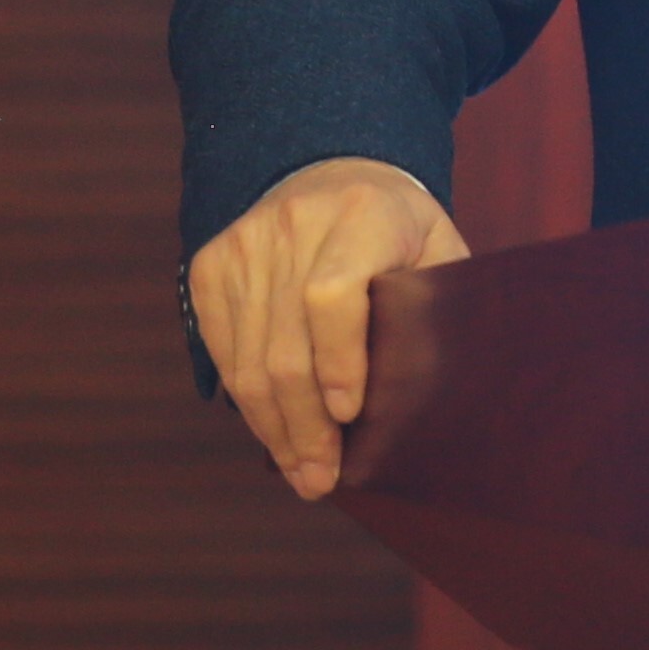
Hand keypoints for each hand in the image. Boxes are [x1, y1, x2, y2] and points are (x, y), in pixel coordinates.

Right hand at [189, 155, 471, 500]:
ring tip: (300, 472)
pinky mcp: (211, 265)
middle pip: (286, 343)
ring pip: (248, 358)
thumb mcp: (438, 252)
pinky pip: (221, 349)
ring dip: (273, 427)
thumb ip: (434, 309)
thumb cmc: (401, 232)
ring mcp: (244, 243)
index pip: (333, 295)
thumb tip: (421, 400)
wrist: (333, 170)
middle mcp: (294, 223)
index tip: (350, 414)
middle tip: (321, 479)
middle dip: (304, 425)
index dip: (339, 360)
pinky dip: (246, 401)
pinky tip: (273, 433)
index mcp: (364, 214)